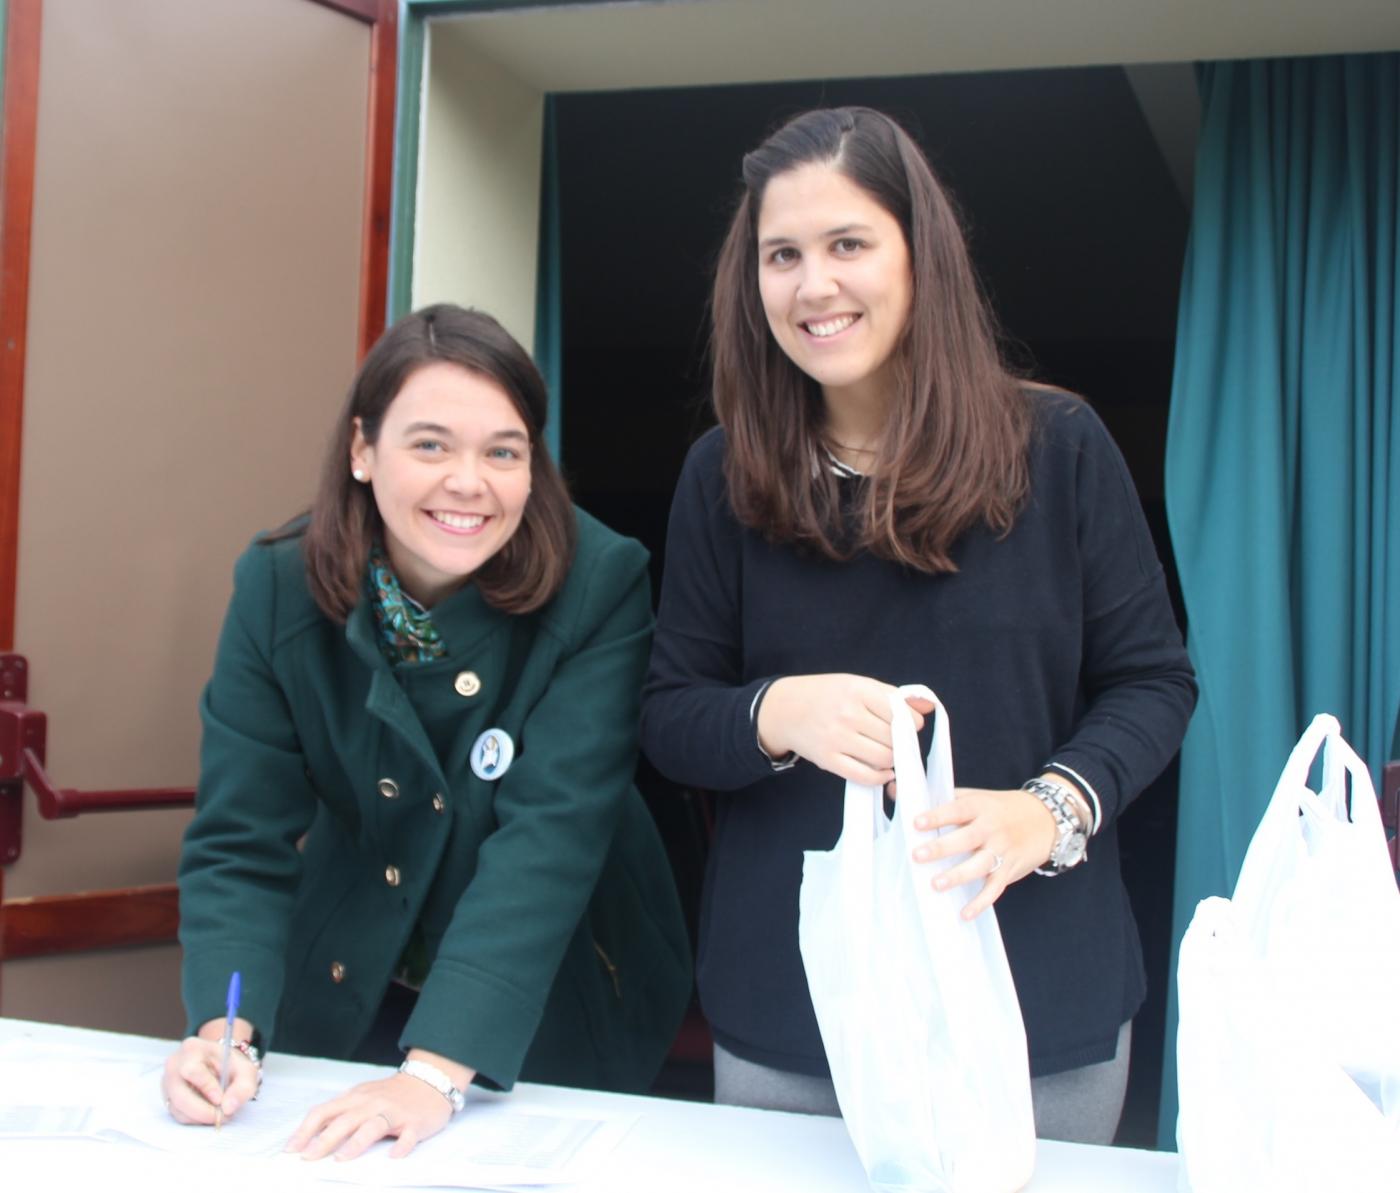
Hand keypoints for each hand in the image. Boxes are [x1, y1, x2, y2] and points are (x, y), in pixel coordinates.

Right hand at [162, 1020, 260, 1125]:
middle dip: (202, 1111)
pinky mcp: (167, 1097)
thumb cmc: (232, 1066)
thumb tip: (228, 1108)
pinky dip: (194, 1119)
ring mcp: (167, 1082)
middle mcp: (174, 1064)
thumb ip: (242, 1088)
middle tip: (222, 1116)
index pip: (192, 1071)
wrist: (221, 1066)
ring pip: (177, 1109)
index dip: (206, 1088)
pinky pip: (177, 1114)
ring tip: (219, 1113)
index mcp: (192, 1048)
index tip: (220, 1099)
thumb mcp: (246, 1071)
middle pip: (180, 1095)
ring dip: (200, 1117)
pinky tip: (208, 1112)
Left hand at [285, 1049, 473, 1160]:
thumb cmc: (391, 1095)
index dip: (305, 1131)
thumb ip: (341, 1114)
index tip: (290, 1150)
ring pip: (373, 1125)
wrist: (430, 1081)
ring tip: (341, 1158)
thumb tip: (310, 1138)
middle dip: (325, 1139)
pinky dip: (401, 1146)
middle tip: (308, 1158)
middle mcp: (372, 1103)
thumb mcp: (362, 1098)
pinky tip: (393, 1157)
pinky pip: (408, 1135)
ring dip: (356, 1142)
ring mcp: (394, 1112)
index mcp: (355, 1098)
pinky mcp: (415, 1122)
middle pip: (345, 1120)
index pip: (324, 1112)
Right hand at [757, 674, 932, 785]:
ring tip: (888, 754)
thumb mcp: (858, 684)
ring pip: (884, 758)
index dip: (912, 722)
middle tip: (896, 741)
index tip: (907, 724)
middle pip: (895, 738)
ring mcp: (837, 738)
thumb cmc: (827, 695)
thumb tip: (928, 708)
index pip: (901, 713)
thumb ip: (892, 696)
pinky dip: (880, 777)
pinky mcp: (828, 760)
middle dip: (902, 742)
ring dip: (892, 760)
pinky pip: (865, 776)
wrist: (784, 709)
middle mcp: (848, 713)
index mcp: (858, 690)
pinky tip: (882, 770)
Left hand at [910, 785, 1057, 918]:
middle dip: (942, 847)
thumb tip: (895, 789)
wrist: (1047, 819)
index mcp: (981, 807)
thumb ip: (939, 797)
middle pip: (967, 838)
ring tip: (936, 885)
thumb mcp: (975, 798)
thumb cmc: (1000, 808)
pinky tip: (964, 914)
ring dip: (958, 876)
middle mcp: (992, 828)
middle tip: (917, 855)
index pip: (957, 809)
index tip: (916, 823)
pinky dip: (981, 902)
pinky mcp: (1009, 870)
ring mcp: (1002, 850)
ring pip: (980, 865)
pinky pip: (994, 888)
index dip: (938, 816)